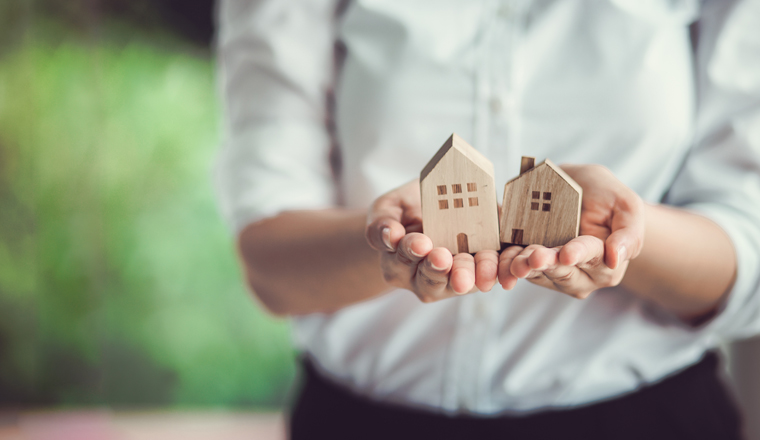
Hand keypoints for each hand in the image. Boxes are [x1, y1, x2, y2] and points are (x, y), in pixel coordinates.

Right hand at [366, 179, 499, 301]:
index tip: (418, 242)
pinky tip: (506, 275)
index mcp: (399, 266)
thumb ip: (382, 223)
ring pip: (463, 281)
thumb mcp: (387, 209)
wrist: (434, 206)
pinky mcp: (484, 269)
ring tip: (478, 274)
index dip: (410, 251)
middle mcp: (426, 279)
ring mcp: (456, 277)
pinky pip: (492, 275)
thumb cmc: (404, 210)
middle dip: (438, 268)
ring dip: (472, 276)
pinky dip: (501, 274)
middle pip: (432, 279)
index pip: (402, 261)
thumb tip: (388, 235)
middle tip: (442, 257)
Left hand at [498, 165, 644, 297]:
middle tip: (534, 257)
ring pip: (535, 272)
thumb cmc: (607, 197)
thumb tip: (618, 259)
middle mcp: (578, 274)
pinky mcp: (526, 265)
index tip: (567, 253)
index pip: (593, 258)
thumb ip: (629, 233)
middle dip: (546, 263)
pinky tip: (498, 259)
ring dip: (523, 267)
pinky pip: (514, 266)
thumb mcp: (626, 206)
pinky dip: (506, 262)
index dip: (579, 254)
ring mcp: (551, 273)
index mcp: (604, 262)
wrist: (578, 190)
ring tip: (514, 261)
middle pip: (561, 270)